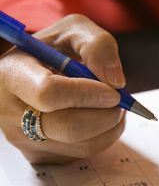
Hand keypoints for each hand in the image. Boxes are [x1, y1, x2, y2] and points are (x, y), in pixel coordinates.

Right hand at [0, 14, 125, 163]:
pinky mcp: (40, 154)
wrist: (33, 71)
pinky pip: (82, 154)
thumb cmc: (53, 50)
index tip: (114, 91)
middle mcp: (11, 112)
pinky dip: (103, 137)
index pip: (50, 94)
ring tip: (112, 106)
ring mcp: (24, 139)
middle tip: (121, 101)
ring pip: (81, 146)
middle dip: (106, 115)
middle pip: (68, 128)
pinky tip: (101, 117)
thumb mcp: (74, 30)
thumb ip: (97, 46)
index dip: (88, 95)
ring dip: (110, 127)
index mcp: (13, 74)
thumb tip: (116, 81)